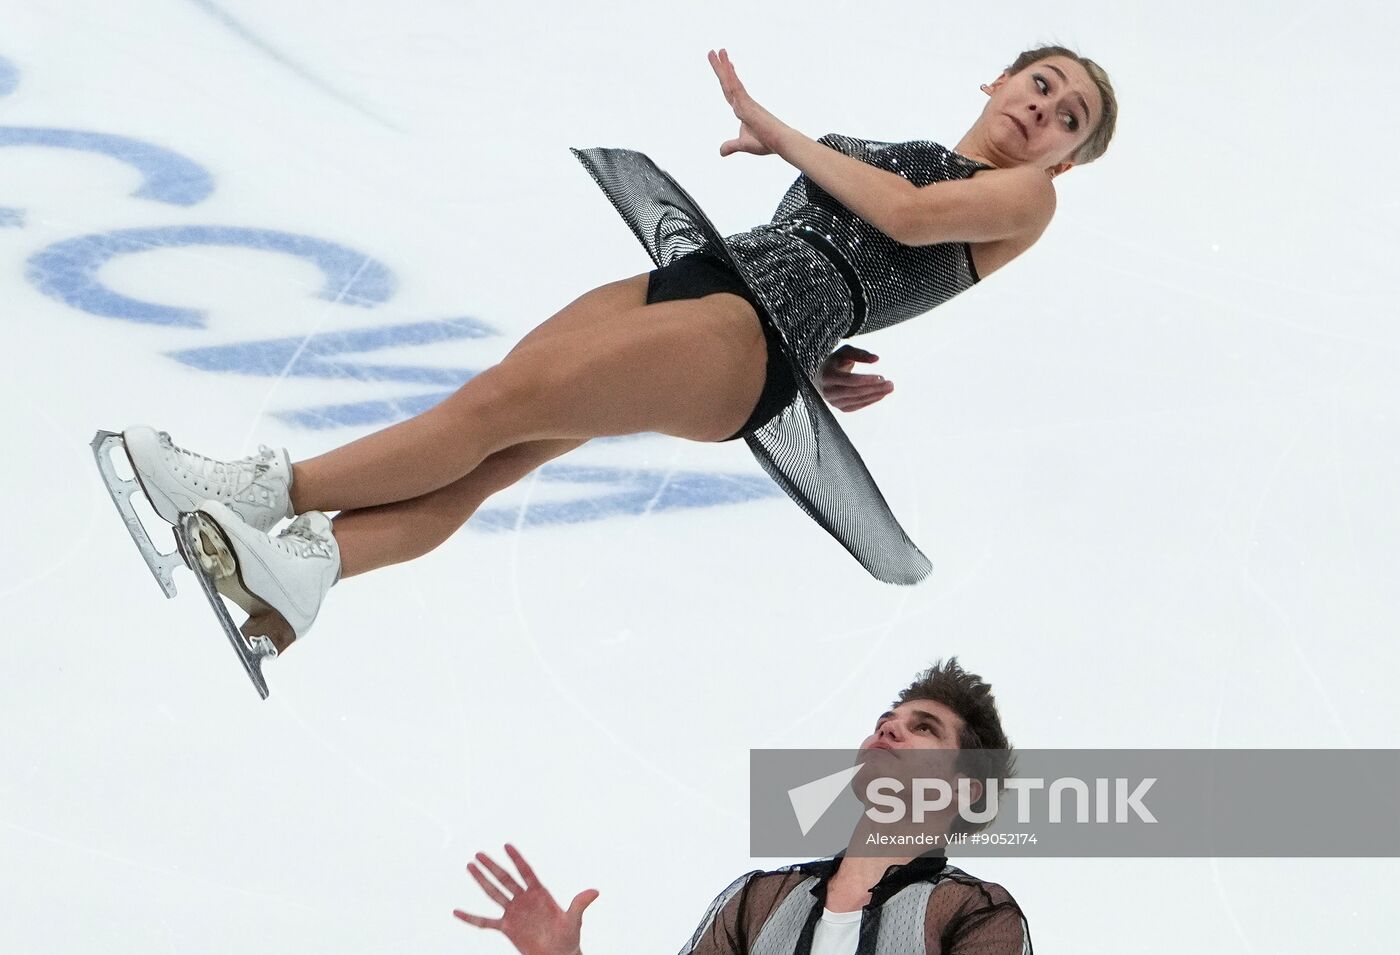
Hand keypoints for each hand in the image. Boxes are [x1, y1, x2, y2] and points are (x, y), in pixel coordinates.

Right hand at [454, 845, 598, 954]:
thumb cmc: (568, 937)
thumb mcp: (574, 920)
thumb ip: (580, 904)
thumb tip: (595, 891)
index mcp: (540, 893)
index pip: (526, 872)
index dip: (517, 859)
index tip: (506, 845)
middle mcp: (524, 899)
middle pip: (506, 879)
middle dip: (493, 867)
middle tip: (479, 853)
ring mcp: (514, 912)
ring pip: (494, 893)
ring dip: (482, 881)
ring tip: (469, 866)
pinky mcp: (506, 927)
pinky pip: (485, 922)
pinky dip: (471, 918)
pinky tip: (456, 911)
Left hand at [708, 48, 785, 156]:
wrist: (779, 142)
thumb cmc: (766, 142)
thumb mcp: (743, 144)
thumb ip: (731, 146)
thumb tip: (720, 152)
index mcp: (742, 110)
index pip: (730, 92)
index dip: (726, 78)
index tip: (725, 66)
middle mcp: (743, 102)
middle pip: (727, 82)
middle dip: (720, 67)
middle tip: (713, 52)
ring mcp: (745, 101)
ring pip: (730, 81)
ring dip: (723, 66)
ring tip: (718, 51)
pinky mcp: (747, 103)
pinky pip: (735, 88)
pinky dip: (729, 77)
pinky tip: (725, 65)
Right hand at [820, 345, 892, 411]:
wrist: (823, 376)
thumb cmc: (836, 361)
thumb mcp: (845, 352)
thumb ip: (860, 353)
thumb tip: (877, 359)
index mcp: (827, 375)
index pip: (849, 380)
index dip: (866, 380)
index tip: (881, 377)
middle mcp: (828, 391)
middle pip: (854, 392)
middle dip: (874, 389)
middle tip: (890, 384)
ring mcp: (833, 402)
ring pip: (857, 401)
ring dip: (875, 395)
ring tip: (889, 388)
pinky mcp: (840, 408)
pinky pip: (857, 406)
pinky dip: (870, 401)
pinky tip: (881, 395)